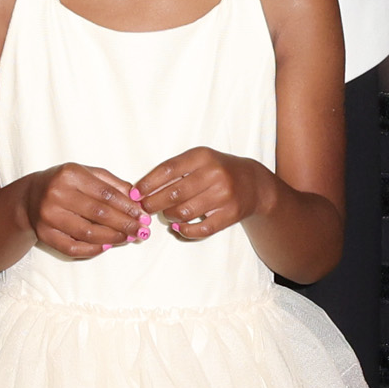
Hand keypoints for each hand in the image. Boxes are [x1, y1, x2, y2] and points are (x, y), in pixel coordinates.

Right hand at [13, 163, 142, 260]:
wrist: (30, 197)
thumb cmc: (64, 183)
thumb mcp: (86, 174)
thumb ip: (112, 184)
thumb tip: (137, 200)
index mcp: (70, 175)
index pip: (106, 194)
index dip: (128, 207)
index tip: (143, 215)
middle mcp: (56, 194)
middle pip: (99, 214)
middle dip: (125, 224)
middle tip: (141, 230)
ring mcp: (48, 216)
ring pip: (88, 233)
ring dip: (113, 238)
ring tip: (129, 238)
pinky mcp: (44, 234)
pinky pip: (73, 247)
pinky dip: (93, 249)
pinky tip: (107, 246)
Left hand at [134, 145, 280, 246]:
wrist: (253, 183)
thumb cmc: (218, 171)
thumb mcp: (199, 161)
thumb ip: (174, 170)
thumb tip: (142, 190)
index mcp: (202, 156)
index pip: (167, 169)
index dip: (148, 183)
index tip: (135, 193)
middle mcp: (214, 174)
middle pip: (174, 193)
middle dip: (153, 203)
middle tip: (145, 208)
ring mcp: (224, 195)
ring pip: (185, 212)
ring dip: (169, 216)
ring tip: (167, 215)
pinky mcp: (230, 214)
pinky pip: (201, 229)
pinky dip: (185, 231)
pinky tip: (178, 228)